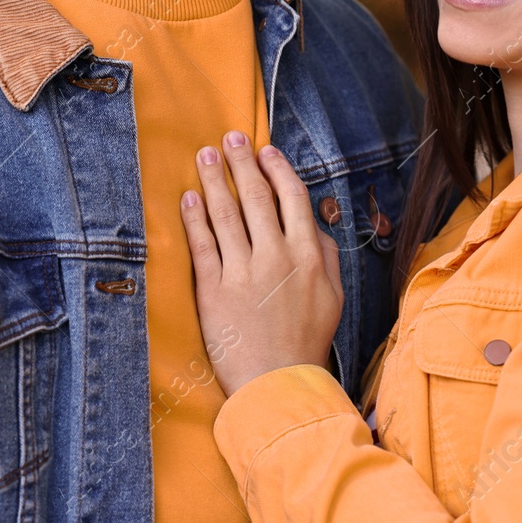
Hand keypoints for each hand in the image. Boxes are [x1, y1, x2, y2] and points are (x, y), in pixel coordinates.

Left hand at [180, 131, 343, 397]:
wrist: (278, 383)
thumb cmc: (307, 340)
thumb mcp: (333, 295)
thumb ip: (325, 255)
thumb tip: (310, 223)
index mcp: (307, 254)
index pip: (291, 197)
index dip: (277, 168)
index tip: (265, 150)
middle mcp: (275, 256)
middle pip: (256, 197)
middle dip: (242, 162)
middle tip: (229, 138)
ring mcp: (243, 272)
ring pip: (226, 213)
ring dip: (214, 179)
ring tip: (204, 156)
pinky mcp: (214, 291)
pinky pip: (202, 245)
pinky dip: (194, 217)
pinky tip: (188, 197)